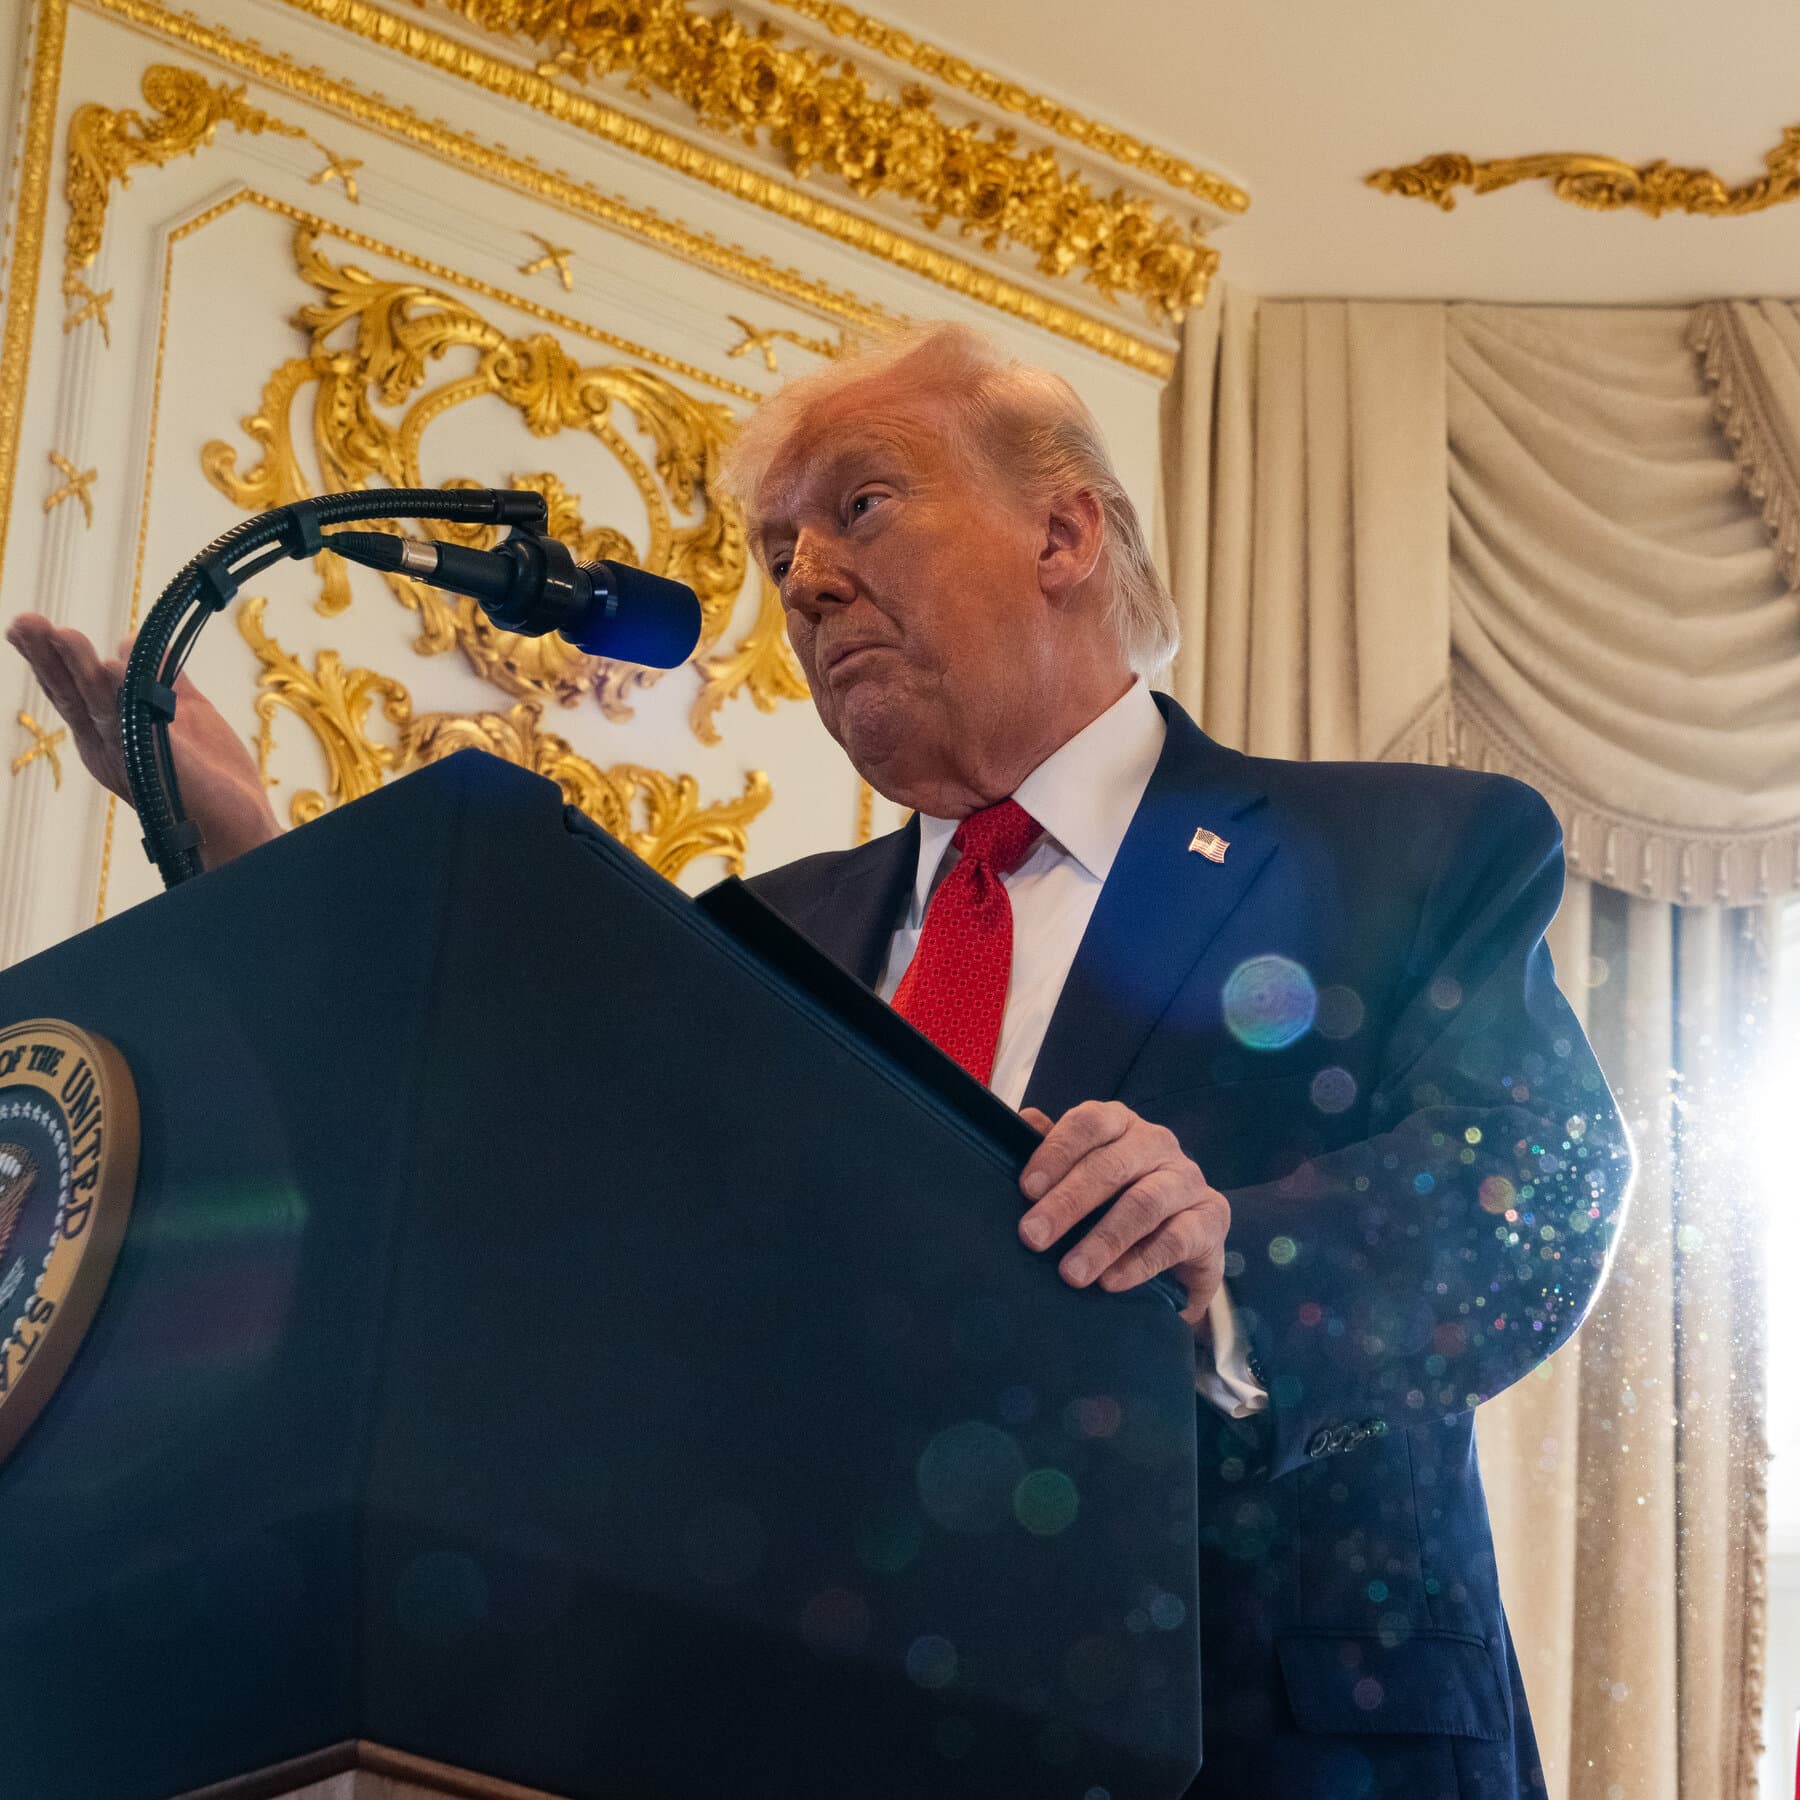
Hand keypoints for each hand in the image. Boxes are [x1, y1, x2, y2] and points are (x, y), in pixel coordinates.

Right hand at [6, 613, 279, 867]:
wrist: (240, 824)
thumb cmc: (211, 777)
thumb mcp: (185, 713)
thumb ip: (163, 678)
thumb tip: (131, 640)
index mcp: (111, 734)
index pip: (75, 691)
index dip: (51, 659)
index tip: (28, 625)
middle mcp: (109, 747)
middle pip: (72, 696)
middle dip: (48, 659)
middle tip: (25, 622)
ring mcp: (130, 756)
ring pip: (97, 706)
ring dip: (79, 669)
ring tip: (62, 634)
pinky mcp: (157, 764)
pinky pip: (135, 725)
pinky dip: (122, 696)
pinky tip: (110, 667)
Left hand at [1017, 1100, 1229, 1332]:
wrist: (1182, 1241)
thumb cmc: (1118, 1198)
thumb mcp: (1083, 1171)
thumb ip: (1054, 1147)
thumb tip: (1026, 1120)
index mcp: (1121, 1124)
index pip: (1089, 1123)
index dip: (1056, 1152)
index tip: (1026, 1189)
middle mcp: (1157, 1143)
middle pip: (1111, 1166)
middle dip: (1068, 1202)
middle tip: (1033, 1236)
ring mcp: (1188, 1179)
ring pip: (1144, 1204)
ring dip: (1103, 1240)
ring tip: (1070, 1273)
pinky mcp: (1211, 1218)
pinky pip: (1175, 1239)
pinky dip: (1139, 1263)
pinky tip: (1110, 1282)